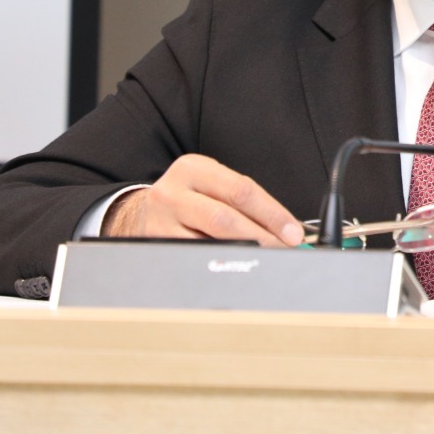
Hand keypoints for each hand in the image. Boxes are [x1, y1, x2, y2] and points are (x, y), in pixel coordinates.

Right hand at [103, 154, 303, 246]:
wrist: (139, 213)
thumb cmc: (188, 199)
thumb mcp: (211, 185)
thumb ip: (244, 201)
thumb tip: (286, 229)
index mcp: (194, 168)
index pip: (242, 190)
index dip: (272, 214)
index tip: (294, 233)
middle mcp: (174, 191)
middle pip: (225, 218)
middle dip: (262, 238)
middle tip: (285, 250)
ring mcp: (161, 220)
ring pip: (209, 242)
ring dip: (244, 254)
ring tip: (267, 259)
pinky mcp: (156, 245)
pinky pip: (196, 257)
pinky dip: (221, 263)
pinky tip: (237, 265)